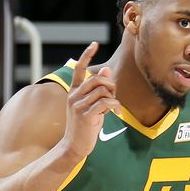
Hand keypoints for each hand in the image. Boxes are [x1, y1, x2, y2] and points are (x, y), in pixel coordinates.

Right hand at [59, 42, 120, 159]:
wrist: (74, 146)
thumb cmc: (84, 125)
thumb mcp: (91, 105)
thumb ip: (98, 89)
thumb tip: (107, 70)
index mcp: (73, 91)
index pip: (78, 68)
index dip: (86, 55)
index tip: (94, 44)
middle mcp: (74, 95)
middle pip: (97, 79)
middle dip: (110, 85)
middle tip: (113, 95)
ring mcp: (78, 105)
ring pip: (103, 90)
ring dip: (113, 97)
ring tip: (113, 107)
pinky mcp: (86, 115)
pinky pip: (106, 102)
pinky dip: (115, 105)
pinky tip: (116, 112)